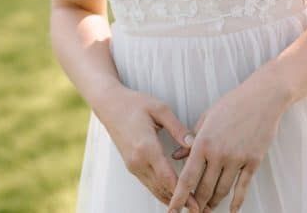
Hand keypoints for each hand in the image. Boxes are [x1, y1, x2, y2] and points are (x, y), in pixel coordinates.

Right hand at [95, 84, 201, 210]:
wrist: (109, 105)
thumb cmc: (134, 103)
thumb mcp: (160, 109)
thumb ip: (178, 128)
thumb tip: (194, 144)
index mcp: (146, 147)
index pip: (167, 177)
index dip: (183, 192)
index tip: (195, 202)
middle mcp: (138, 161)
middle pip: (162, 188)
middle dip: (180, 201)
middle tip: (197, 209)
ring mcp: (133, 166)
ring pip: (154, 189)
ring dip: (170, 199)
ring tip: (187, 206)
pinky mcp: (131, 166)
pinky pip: (148, 183)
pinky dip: (161, 191)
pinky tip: (171, 195)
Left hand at [167, 69, 285, 212]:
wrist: (262, 97)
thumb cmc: (232, 104)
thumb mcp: (206, 118)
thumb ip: (191, 138)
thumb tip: (176, 157)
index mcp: (203, 142)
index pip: (187, 177)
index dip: (178, 197)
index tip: (172, 211)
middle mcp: (218, 153)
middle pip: (204, 189)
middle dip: (196, 204)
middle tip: (192, 212)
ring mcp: (237, 159)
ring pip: (222, 191)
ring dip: (213, 203)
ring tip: (208, 210)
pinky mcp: (253, 162)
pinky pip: (242, 188)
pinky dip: (236, 202)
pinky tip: (231, 210)